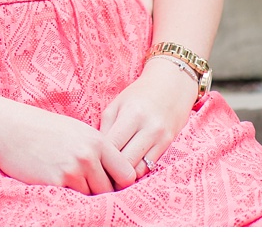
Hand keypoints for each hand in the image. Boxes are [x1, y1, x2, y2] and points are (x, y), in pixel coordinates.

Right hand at [0, 100, 137, 194]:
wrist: (6, 127)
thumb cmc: (39, 128)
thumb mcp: (74, 130)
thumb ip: (96, 150)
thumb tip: (115, 175)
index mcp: (97, 140)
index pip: (127, 174)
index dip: (119, 182)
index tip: (108, 182)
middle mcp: (88, 155)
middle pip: (109, 189)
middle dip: (98, 189)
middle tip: (80, 181)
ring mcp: (73, 170)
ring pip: (90, 196)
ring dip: (80, 192)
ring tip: (61, 175)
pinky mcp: (56, 182)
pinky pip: (71, 198)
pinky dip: (64, 194)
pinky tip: (51, 178)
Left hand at [99, 57, 196, 179]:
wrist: (172, 85)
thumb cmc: (139, 94)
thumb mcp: (117, 104)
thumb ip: (106, 127)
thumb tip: (96, 153)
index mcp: (132, 114)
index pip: (112, 145)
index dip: (99, 158)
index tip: (89, 163)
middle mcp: (149, 128)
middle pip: (125, 162)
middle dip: (110, 171)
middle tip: (98, 174)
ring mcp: (161, 138)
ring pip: (138, 169)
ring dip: (124, 176)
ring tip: (111, 175)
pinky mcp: (168, 145)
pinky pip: (150, 167)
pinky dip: (137, 171)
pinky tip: (127, 170)